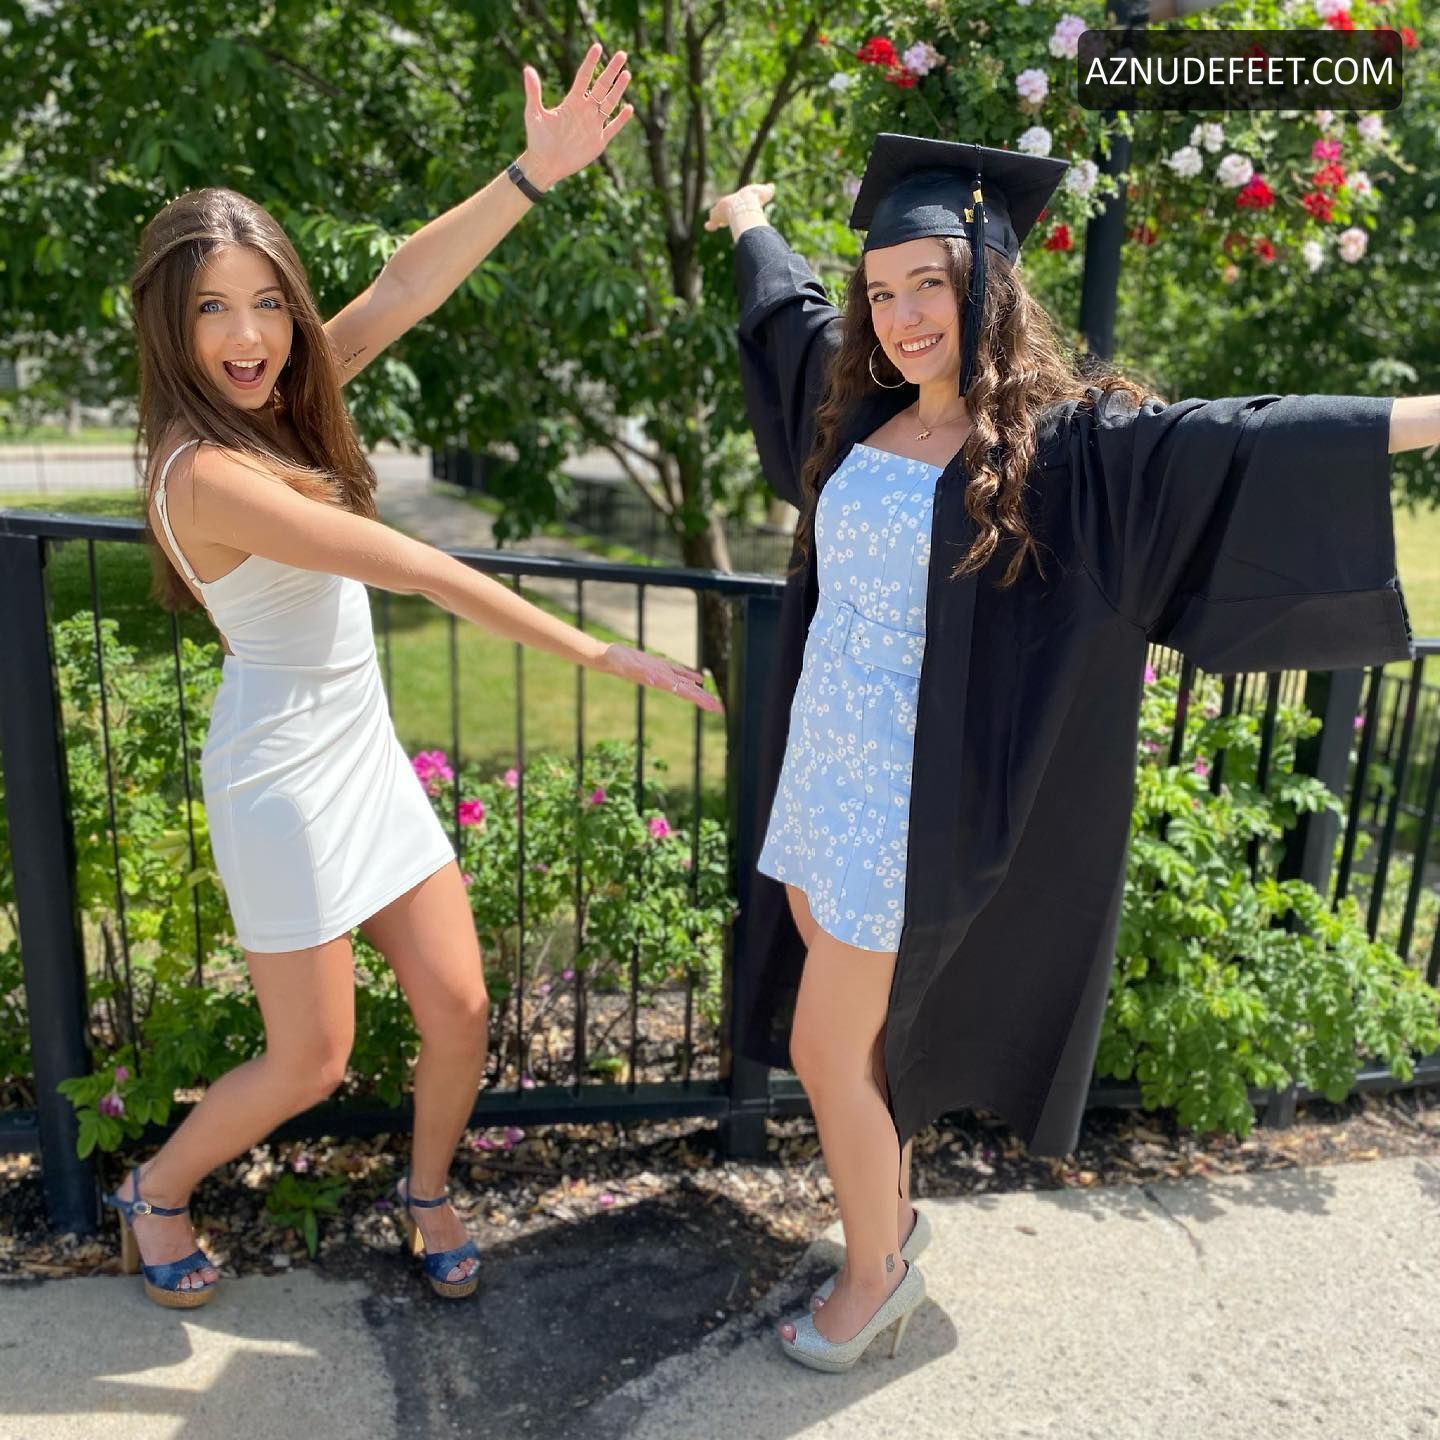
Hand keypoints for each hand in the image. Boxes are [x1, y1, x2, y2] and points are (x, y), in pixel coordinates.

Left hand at [519, 44, 634, 190]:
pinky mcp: (599, 141)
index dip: (590, 62)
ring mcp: (593, 125)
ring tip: (627, 74)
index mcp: (571, 102)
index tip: (597, 46)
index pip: (584, 77)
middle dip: (611, 70)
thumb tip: (527, 69)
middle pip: (601, 86)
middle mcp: (584, 111)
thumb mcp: (533, 114)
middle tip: (621, 54)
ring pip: (609, 103)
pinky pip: (613, 128)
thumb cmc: (537, 140)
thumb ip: (533, 92)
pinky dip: (621, 119)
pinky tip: (629, 108)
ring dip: (618, 90)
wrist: (544, 165)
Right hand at [601, 644, 723, 713]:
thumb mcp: (626, 665)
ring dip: (700, 692)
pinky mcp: (659, 666)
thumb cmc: (614, 661)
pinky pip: (679, 672)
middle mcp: (664, 680)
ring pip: (686, 684)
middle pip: (689, 692)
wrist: (606, 658)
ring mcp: (662, 673)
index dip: (700, 699)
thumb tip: (655, 681)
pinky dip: (690, 676)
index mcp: (660, 680)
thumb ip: (639, 672)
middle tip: (721, 710)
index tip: (713, 707)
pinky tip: (699, 679)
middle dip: (705, 700)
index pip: (685, 692)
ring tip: (714, 700)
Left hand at [704, 182, 775, 235]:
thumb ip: (768, 191)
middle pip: (724, 208)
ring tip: (711, 224)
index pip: (735, 202)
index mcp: (738, 199)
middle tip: (723, 219)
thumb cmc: (755, 198)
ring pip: (715, 214)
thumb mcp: (764, 193)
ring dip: (715, 220)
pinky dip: (710, 225)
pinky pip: (712, 222)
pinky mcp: (716, 216)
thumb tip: (772, 186)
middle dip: (724, 213)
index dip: (734, 207)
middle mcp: (728, 203)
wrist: (745, 202)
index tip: (733, 210)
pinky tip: (708, 227)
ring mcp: (721, 210)